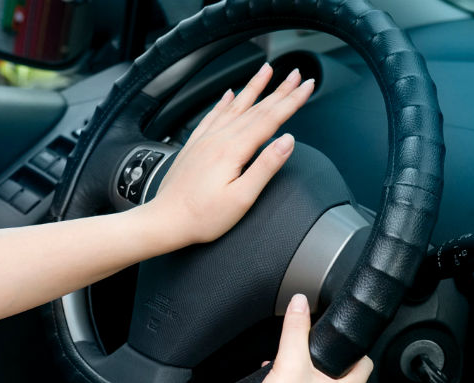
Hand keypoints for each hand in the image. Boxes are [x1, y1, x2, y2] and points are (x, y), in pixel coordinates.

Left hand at [139, 63, 314, 248]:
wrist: (165, 221)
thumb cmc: (203, 216)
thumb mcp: (242, 198)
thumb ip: (266, 166)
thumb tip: (288, 141)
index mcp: (233, 150)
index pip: (270, 119)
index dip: (291, 101)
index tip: (307, 87)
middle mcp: (218, 139)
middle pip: (256, 108)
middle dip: (280, 90)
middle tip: (298, 75)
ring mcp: (205, 140)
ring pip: (235, 106)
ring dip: (254, 88)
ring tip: (266, 71)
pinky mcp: (195, 146)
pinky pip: (212, 116)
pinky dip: (224, 102)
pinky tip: (229, 94)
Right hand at [230, 294, 373, 382]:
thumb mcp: (288, 364)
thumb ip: (295, 330)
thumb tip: (300, 303)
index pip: (363, 366)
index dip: (354, 348)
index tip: (343, 339)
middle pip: (340, 379)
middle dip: (322, 362)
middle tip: (307, 352)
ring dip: (305, 379)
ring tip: (287, 371)